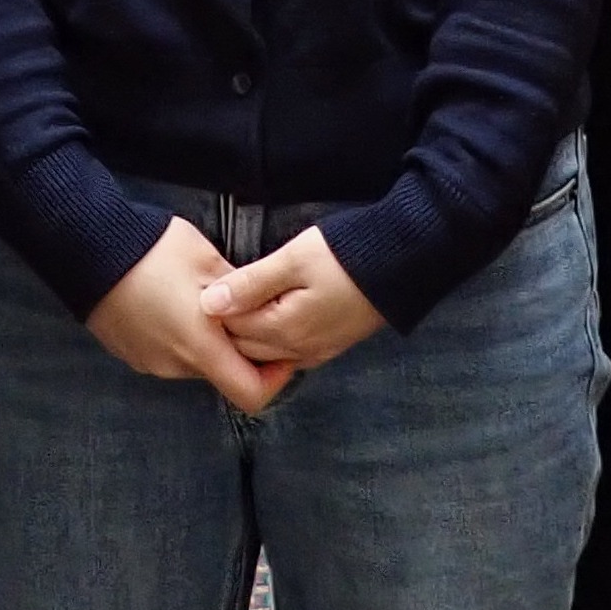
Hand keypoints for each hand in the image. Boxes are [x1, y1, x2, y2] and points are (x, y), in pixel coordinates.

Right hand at [84, 217, 292, 412]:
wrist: (87, 249)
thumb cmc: (153, 251)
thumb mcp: (207, 260)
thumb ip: (240, 290)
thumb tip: (261, 304)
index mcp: (200, 347)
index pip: (251, 394)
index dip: (274, 379)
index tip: (280, 351)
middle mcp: (175, 365)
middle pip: (221, 374)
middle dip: (237, 350)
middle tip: (242, 311)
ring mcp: (149, 363)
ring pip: (193, 362)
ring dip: (205, 341)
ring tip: (200, 300)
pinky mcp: (131, 353)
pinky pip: (167, 353)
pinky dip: (178, 337)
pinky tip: (171, 301)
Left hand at [200, 226, 386, 371]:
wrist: (403, 262)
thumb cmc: (345, 255)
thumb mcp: (293, 260)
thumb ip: (251, 283)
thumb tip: (208, 304)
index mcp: (284, 329)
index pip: (231, 330)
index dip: (216, 307)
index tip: (208, 281)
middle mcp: (298, 350)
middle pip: (246, 347)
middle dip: (229, 324)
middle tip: (221, 290)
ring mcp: (317, 351)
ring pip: (267, 354)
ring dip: (250, 333)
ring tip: (244, 300)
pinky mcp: (331, 346)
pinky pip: (289, 354)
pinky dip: (273, 340)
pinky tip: (272, 317)